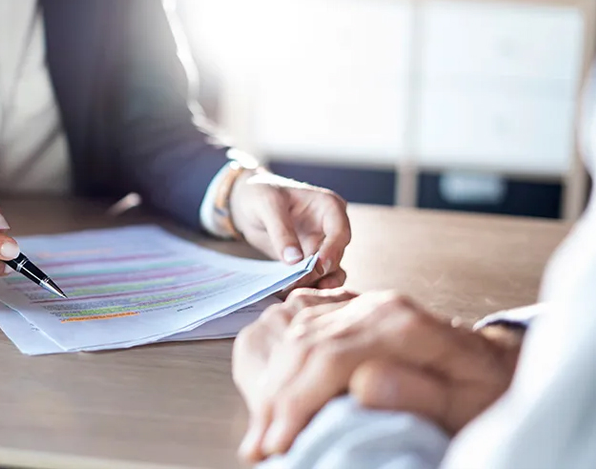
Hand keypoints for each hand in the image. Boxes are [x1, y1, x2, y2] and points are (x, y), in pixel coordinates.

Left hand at [229, 171, 349, 288]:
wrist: (246, 201)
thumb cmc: (260, 193)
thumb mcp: (267, 206)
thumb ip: (281, 232)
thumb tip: (295, 261)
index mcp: (329, 207)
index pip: (340, 232)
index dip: (332, 251)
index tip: (319, 266)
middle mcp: (330, 228)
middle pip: (334, 256)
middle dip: (318, 272)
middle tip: (297, 284)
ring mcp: (321, 246)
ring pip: (329, 271)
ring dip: (315, 284)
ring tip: (297, 293)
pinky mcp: (308, 260)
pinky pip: (314, 278)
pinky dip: (304, 286)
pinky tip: (289, 294)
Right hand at [233, 291, 520, 463]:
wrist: (494, 362)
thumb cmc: (486, 390)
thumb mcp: (469, 402)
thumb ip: (422, 393)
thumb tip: (364, 385)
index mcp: (402, 324)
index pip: (330, 357)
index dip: (298, 402)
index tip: (279, 442)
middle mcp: (374, 306)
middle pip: (304, 345)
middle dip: (276, 400)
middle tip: (259, 447)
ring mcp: (359, 306)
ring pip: (295, 337)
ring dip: (272, 387)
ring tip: (260, 432)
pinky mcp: (349, 313)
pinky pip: (301, 331)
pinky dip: (280, 368)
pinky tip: (272, 399)